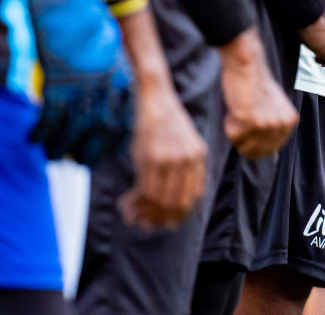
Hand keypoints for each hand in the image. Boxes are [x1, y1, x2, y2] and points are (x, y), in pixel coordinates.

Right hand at [26, 0, 134, 165]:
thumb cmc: (83, 13)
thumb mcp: (105, 40)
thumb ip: (107, 67)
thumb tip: (101, 88)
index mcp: (121, 71)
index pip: (125, 116)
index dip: (115, 139)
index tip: (106, 152)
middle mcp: (106, 80)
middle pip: (102, 128)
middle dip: (91, 150)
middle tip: (79, 163)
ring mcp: (82, 81)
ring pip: (75, 128)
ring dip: (62, 146)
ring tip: (52, 155)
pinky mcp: (56, 78)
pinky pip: (50, 116)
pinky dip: (42, 132)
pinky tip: (33, 138)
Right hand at [117, 81, 207, 229]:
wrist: (156, 100)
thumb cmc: (166, 124)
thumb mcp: (184, 144)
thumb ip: (186, 170)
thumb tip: (176, 206)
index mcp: (199, 157)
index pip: (192, 197)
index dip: (177, 215)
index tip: (163, 223)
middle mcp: (188, 160)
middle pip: (175, 203)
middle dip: (158, 218)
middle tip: (143, 224)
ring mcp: (170, 159)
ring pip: (158, 200)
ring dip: (143, 213)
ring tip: (131, 216)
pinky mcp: (152, 158)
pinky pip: (144, 190)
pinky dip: (134, 202)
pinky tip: (125, 203)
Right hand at [217, 29, 297, 158]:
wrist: (248, 66)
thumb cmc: (256, 83)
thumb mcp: (274, 107)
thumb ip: (273, 126)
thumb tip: (269, 152)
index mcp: (290, 121)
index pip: (271, 150)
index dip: (254, 143)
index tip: (248, 130)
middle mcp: (282, 125)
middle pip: (257, 152)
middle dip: (245, 141)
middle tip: (241, 121)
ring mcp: (268, 125)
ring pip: (244, 147)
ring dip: (237, 133)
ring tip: (239, 112)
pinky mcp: (252, 122)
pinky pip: (233, 137)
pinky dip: (229, 125)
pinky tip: (235, 109)